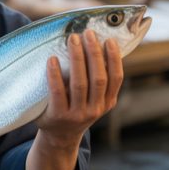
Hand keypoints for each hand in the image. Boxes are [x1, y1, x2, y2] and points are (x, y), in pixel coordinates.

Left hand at [36, 30, 124, 148]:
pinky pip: (57, 92)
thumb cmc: (76, 108)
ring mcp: (77, 114)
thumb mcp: (93, 100)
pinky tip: (52, 59)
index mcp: (107, 103)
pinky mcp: (58, 116)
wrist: (59, 137)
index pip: (115, 78)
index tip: (109, 40)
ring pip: (80, 83)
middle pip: (98, 78)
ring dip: (77, 58)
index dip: (114, 59)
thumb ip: (98, 80)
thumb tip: (97, 45)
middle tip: (87, 33)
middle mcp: (95, 110)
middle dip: (94, 53)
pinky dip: (55, 74)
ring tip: (72, 39)